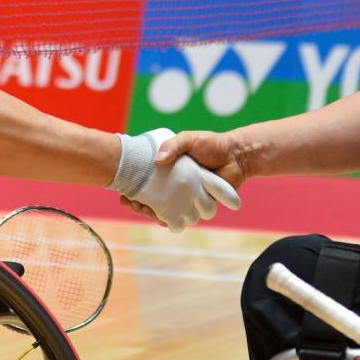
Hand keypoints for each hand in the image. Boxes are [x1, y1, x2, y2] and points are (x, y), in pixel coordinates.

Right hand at [111, 129, 241, 231]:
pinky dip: (169, 220)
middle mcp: (175, 186)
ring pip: (163, 211)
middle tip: (130, 202)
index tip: (123, 192)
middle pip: (150, 200)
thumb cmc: (211, 144)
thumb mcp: (188, 139)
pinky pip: (182, 217)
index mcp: (169, 171)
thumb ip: (173, 146)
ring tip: (142, 208)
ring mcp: (186, 197)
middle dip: (137, 204)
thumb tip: (158, 161)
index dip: (132, 189)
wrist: (236, 155)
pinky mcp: (198, 206)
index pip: (145, 182)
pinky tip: (160, 218)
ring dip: (150, 213)